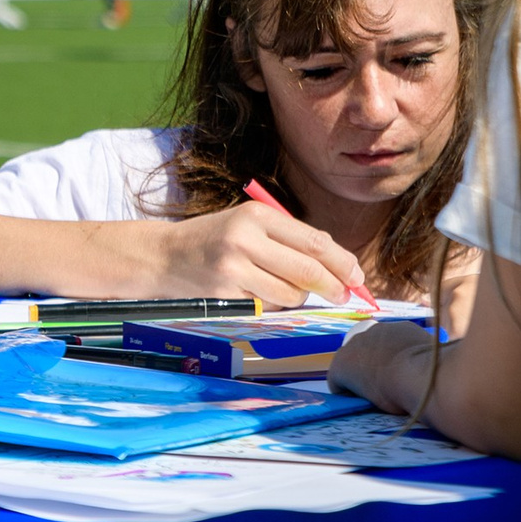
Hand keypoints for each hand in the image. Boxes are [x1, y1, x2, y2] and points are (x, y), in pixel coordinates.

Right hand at [153, 202, 366, 307]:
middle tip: (344, 294)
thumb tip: (340, 265)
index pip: (314, 241)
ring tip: (283, 286)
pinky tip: (257, 292)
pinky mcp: (225, 294)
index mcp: (255, 215)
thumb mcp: (248, 225)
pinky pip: (269, 306)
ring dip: (299, 297)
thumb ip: (289, 239)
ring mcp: (233, 269)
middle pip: (308, 271)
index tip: (357, 276)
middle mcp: (244, 239)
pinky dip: (274, 304)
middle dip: (334, 286)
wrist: (163, 256)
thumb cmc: (214, 239)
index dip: (342, 262)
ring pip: (292, 294)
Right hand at [330, 320, 437, 409]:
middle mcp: (353, 342)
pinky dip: (403, 347)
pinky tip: (415, 359)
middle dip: (365, 368)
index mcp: (342, 364)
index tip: (364, 399)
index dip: (349, 391)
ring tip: (402, 370)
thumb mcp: (375, 402)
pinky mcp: (401, 325)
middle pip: (356, 357)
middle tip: (383, 384)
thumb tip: (375, 392)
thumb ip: (367, 394)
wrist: (426, 376)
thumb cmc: (397, 395)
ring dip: (383, 354)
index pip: (338, 380)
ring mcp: (377, 330)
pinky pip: (398, 338)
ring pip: (376, 344)